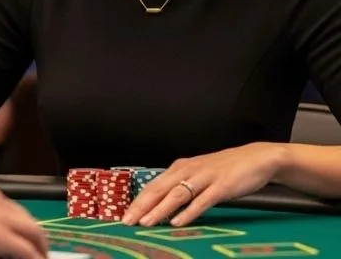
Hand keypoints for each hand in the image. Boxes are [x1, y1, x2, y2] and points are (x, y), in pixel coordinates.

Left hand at [122, 143, 286, 227]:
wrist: (255, 158)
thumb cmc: (224, 169)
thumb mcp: (198, 175)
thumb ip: (181, 186)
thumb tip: (162, 204)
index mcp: (180, 168)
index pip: (153, 186)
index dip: (138, 201)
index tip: (125, 215)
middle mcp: (188, 170)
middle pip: (159, 189)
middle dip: (142, 206)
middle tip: (127, 221)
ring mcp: (204, 178)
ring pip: (176, 195)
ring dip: (159, 210)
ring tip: (146, 222)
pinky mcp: (220, 186)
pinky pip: (201, 201)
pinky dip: (188, 212)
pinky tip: (177, 222)